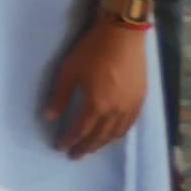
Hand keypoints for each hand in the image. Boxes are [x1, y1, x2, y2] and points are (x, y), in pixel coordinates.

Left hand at [47, 18, 152, 156]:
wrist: (124, 34)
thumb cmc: (92, 50)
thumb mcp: (69, 70)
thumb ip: (60, 96)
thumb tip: (49, 117)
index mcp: (97, 105)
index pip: (81, 129)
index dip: (70, 140)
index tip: (61, 147)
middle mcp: (116, 111)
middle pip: (100, 136)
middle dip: (86, 147)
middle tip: (75, 156)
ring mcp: (131, 106)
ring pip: (116, 133)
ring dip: (103, 144)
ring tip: (92, 148)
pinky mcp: (141, 99)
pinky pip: (130, 125)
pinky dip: (120, 134)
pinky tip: (114, 135)